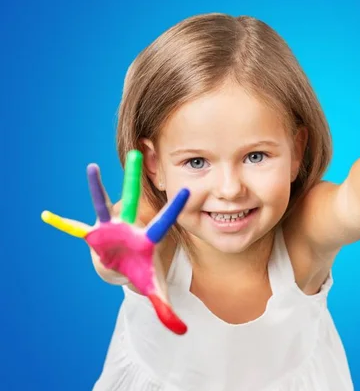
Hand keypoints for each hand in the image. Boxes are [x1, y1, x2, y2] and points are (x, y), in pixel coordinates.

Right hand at [41, 150, 189, 334]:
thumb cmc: (143, 272)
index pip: (164, 222)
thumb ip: (167, 308)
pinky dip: (62, 224)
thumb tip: (182, 332)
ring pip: (103, 205)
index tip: (187, 190)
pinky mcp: (93, 235)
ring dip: (97, 189)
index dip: (175, 208)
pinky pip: (75, 229)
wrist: (126, 267)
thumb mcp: (154, 290)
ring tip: (92, 168)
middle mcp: (129, 227)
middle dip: (134, 179)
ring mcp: (110, 229)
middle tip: (138, 153)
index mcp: (147, 238)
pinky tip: (46, 216)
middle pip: (133, 201)